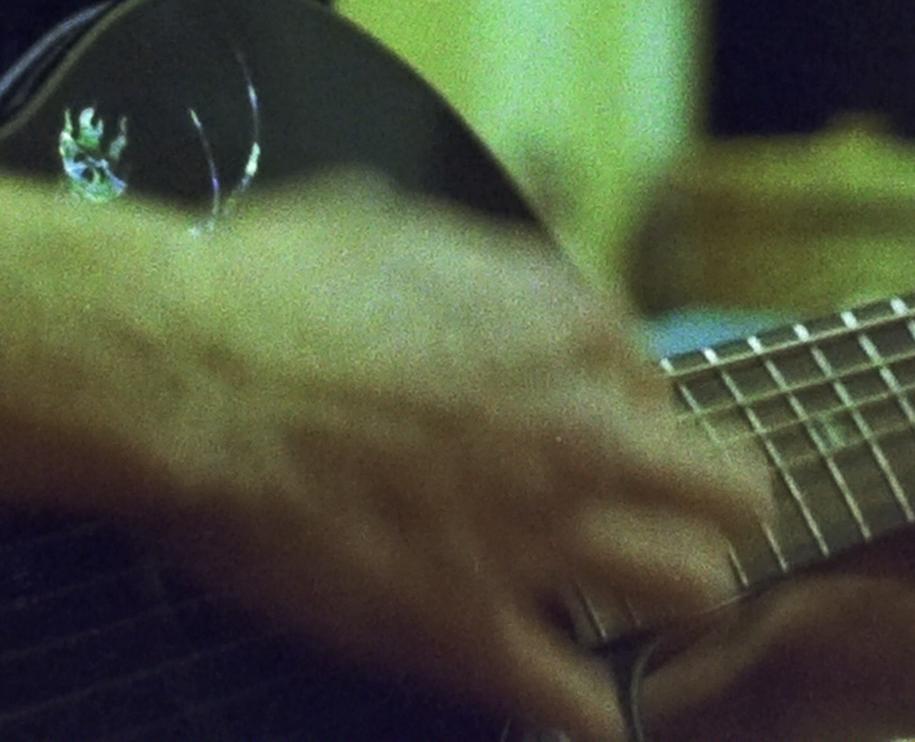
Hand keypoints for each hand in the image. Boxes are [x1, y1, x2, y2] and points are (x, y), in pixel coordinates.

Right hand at [131, 178, 772, 738]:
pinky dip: (580, 713)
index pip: (656, 385)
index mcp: (564, 324)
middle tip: (648, 530)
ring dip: (661, 601)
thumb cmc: (264, 285)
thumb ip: (471, 261)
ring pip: (694, 588)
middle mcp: (580, 428)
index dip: (616, 416)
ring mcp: (535, 534)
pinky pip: (580, 703)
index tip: (575, 436)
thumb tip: (485, 272)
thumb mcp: (394, 222)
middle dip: (701, 511)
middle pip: (731, 489)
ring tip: (616, 613)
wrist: (182, 374)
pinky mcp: (467, 628)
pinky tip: (564, 707)